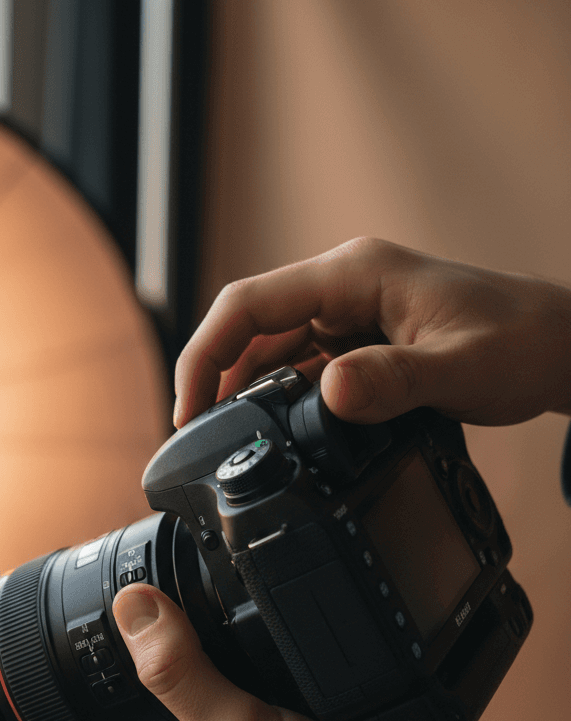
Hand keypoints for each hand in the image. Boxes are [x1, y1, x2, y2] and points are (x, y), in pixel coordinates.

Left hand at [113, 584, 540, 720]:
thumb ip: (184, 673)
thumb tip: (131, 606)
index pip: (165, 664)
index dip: (165, 618)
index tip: (172, 567)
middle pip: (225, 650)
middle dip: (235, 613)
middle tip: (245, 578)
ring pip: (280, 653)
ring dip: (289, 628)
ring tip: (296, 603)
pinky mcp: (343, 718)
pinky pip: (331, 664)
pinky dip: (336, 644)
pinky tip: (342, 629)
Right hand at [174, 237, 570, 428]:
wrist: (559, 346)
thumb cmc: (521, 342)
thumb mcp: (460, 368)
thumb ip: (394, 382)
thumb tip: (329, 394)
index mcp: (355, 274)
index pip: (249, 304)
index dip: (205, 355)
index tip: (187, 413)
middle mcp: (344, 287)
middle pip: (250, 329)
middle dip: (216, 381)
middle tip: (199, 444)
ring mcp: (351, 314)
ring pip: (273, 351)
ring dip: (248, 395)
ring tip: (228, 445)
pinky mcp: (362, 342)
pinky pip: (306, 369)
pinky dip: (285, 402)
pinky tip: (280, 437)